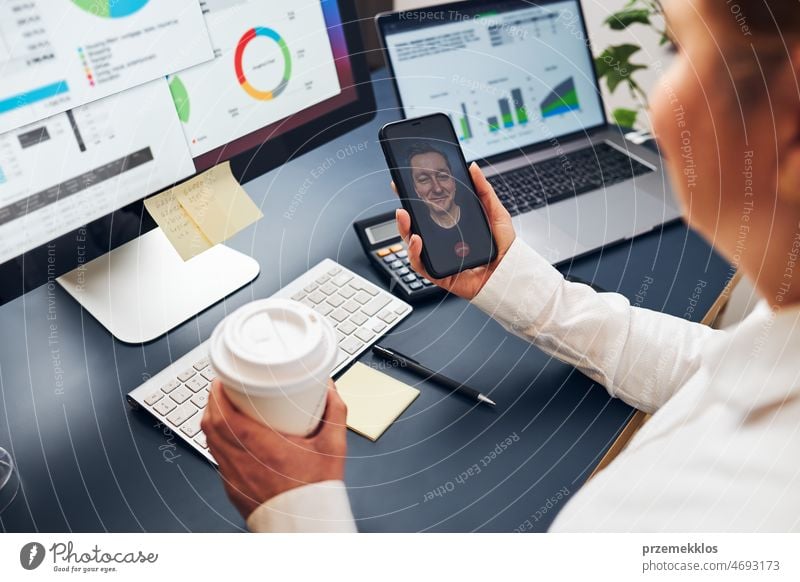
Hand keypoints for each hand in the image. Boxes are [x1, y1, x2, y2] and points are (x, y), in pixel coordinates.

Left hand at [201, 379, 347, 518]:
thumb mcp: (333, 446)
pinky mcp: (232, 488)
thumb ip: (334, 413)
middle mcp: (240, 461)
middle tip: (225, 387)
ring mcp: (233, 476)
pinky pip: (217, 458)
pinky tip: (231, 437)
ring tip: (225, 407)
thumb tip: (330, 389)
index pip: (223, 414)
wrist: (306, 525)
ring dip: (214, 421)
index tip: (224, 379)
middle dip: (214, 401)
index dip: (217, 393)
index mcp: (260, 446)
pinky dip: (219, 442)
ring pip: (210, 441)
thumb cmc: (316, 490)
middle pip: (210, 424)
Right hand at [394, 162, 515, 299]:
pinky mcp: (440, 275)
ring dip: (405, 231)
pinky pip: (421, 266)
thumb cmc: (505, 247)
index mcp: (452, 228)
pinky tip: (418, 241)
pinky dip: (415, 253)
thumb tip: (473, 168)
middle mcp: (442, 243)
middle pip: (415, 229)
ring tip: (406, 218)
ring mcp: (439, 259)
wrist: (511, 272)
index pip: (427, 213)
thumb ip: (484, 190)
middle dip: (403, 215)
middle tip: (402, 201)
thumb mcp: (496, 213)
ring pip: (413, 246)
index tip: (404, 186)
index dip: (413, 201)